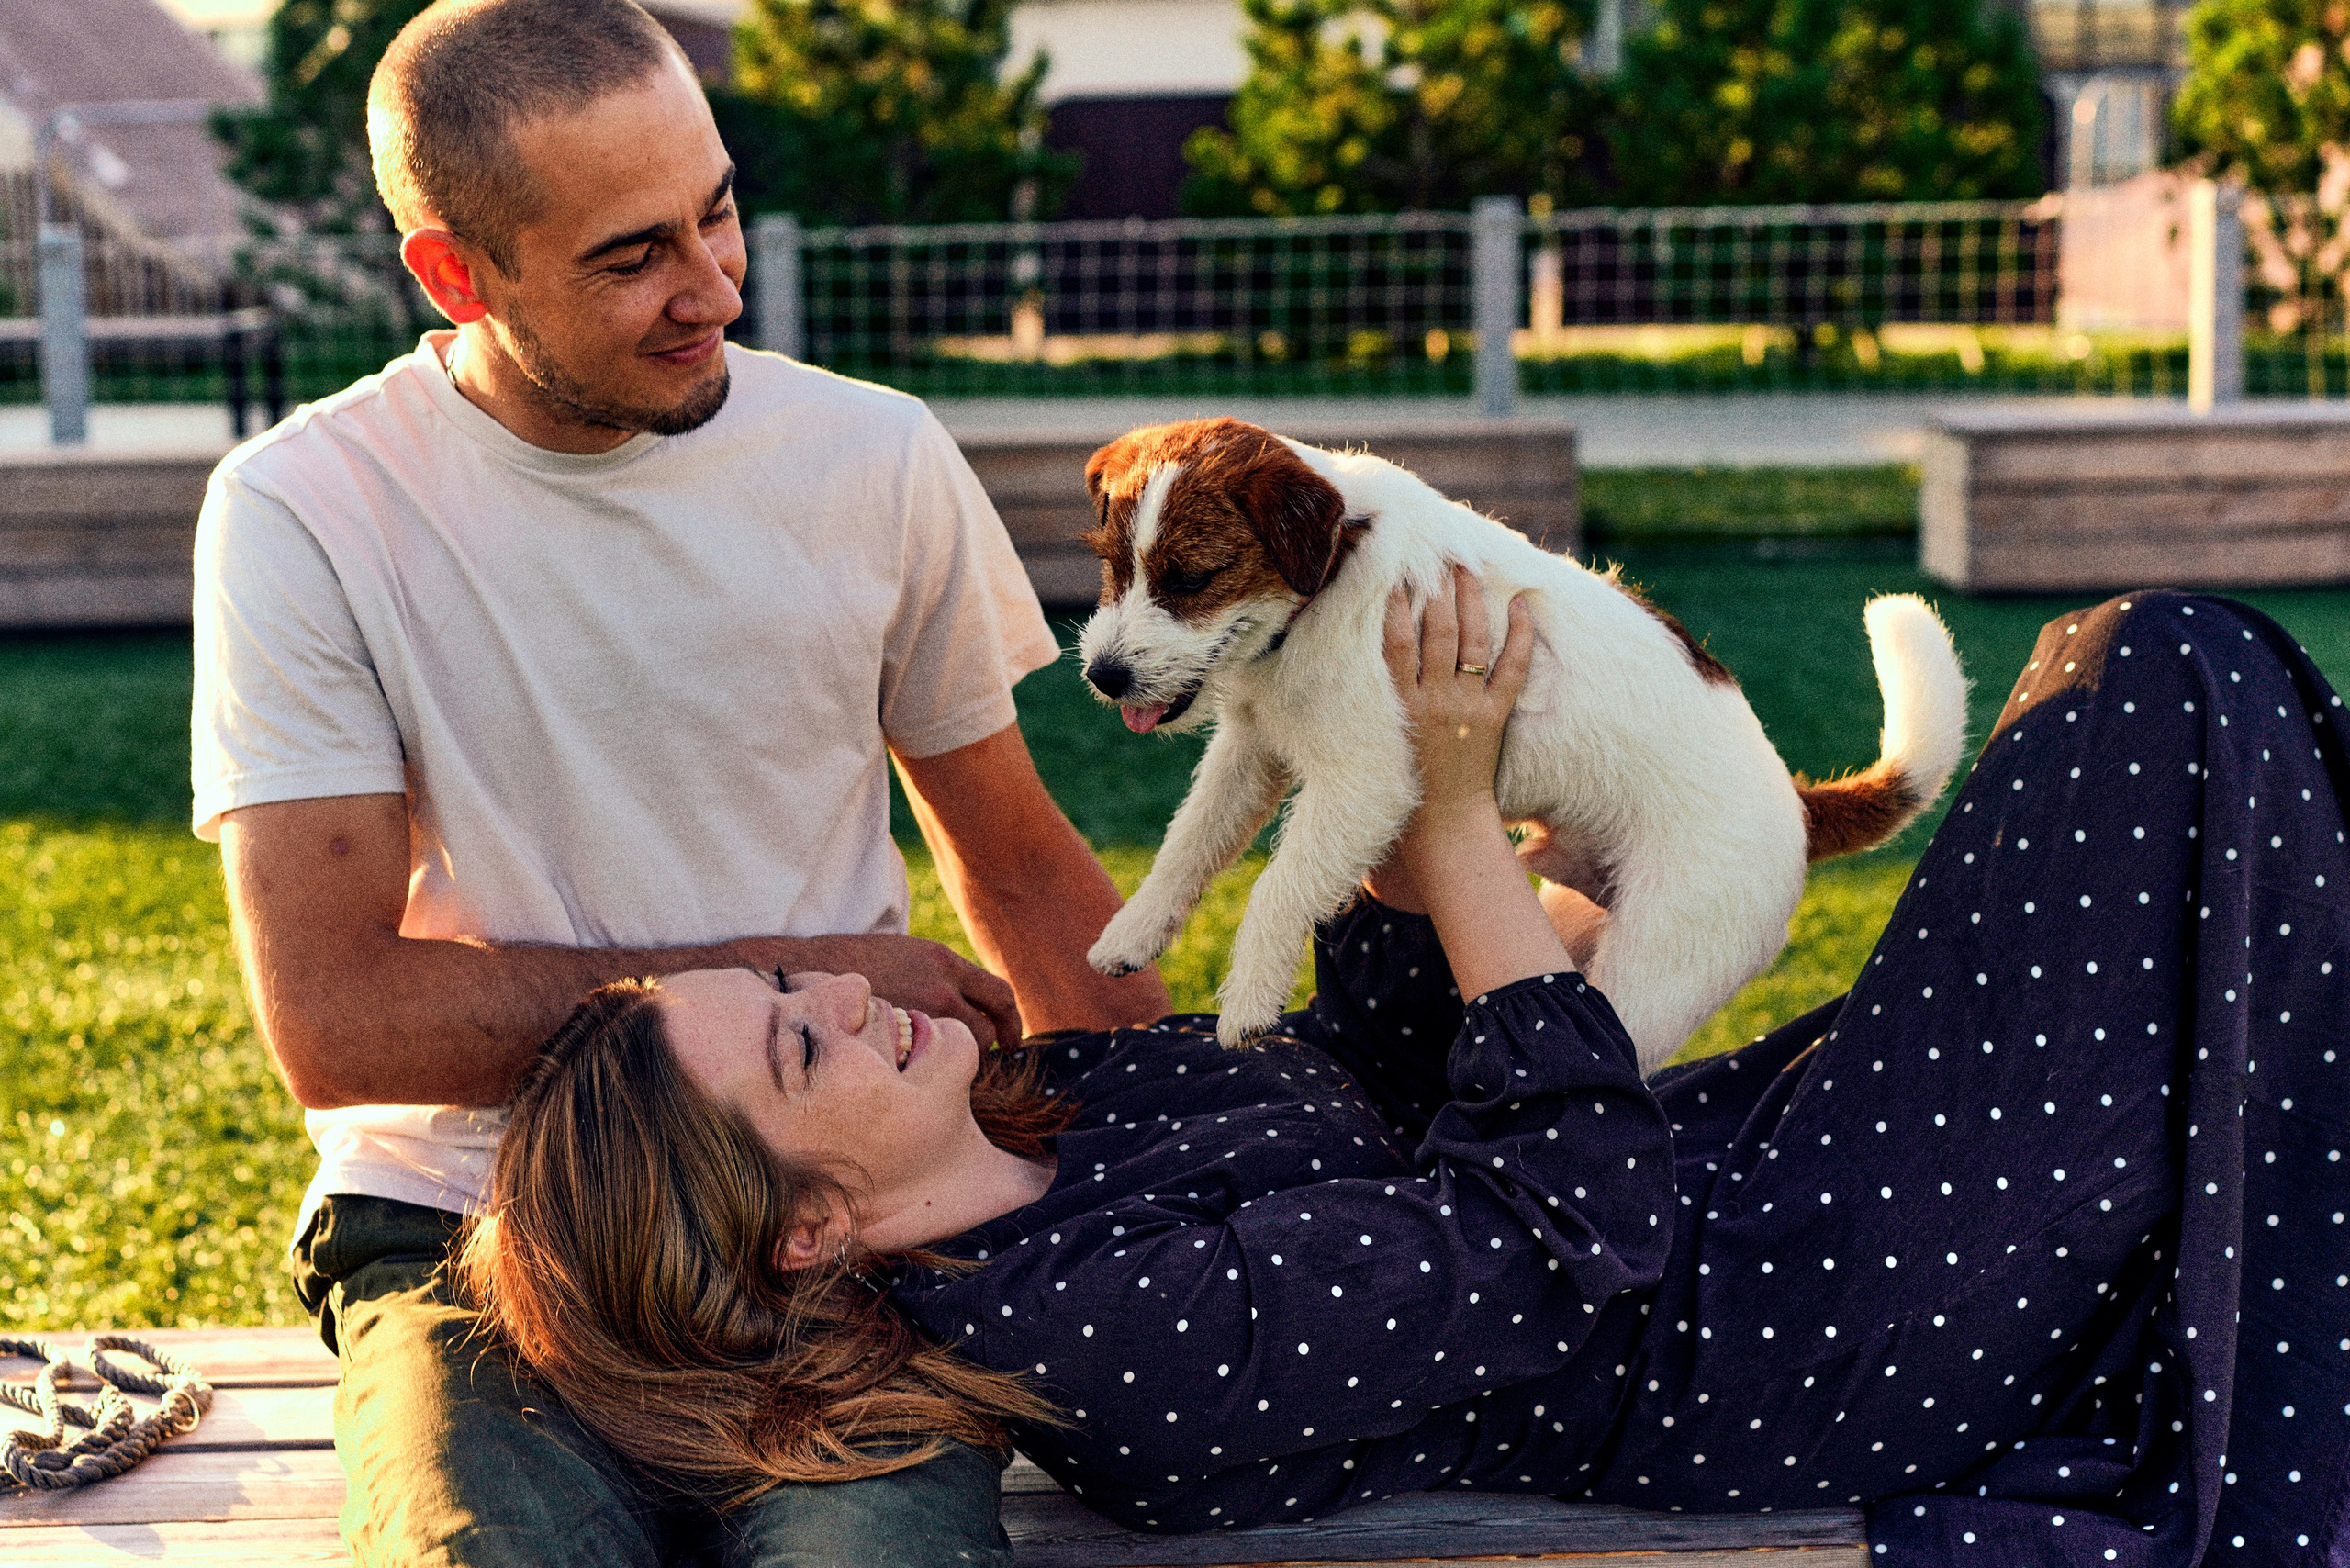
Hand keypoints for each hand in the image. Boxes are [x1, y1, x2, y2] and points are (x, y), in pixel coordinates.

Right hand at [768, 933, 1021, 1048]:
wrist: (804, 967)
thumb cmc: (853, 962)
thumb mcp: (906, 954)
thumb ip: (937, 978)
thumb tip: (960, 1006)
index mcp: (942, 961)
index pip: (999, 994)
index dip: (1011, 1020)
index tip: (1011, 1039)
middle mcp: (938, 987)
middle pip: (984, 1030)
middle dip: (985, 1048)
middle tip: (977, 1062)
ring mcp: (915, 1016)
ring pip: (958, 1054)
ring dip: (955, 1063)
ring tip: (939, 1068)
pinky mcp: (893, 1041)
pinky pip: (926, 1067)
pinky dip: (927, 1073)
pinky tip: (914, 1074)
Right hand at [1381, 566, 1533, 817]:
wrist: (1443, 824)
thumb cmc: (1400, 778)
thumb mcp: (1374, 736)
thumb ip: (1371, 695)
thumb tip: (1352, 653)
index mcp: (1399, 705)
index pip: (1395, 641)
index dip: (1396, 601)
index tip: (1394, 570)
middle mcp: (1434, 701)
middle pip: (1437, 630)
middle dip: (1436, 588)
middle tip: (1434, 555)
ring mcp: (1468, 707)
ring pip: (1473, 640)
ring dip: (1471, 598)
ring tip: (1466, 568)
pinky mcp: (1496, 716)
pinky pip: (1513, 667)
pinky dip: (1520, 633)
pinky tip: (1520, 603)